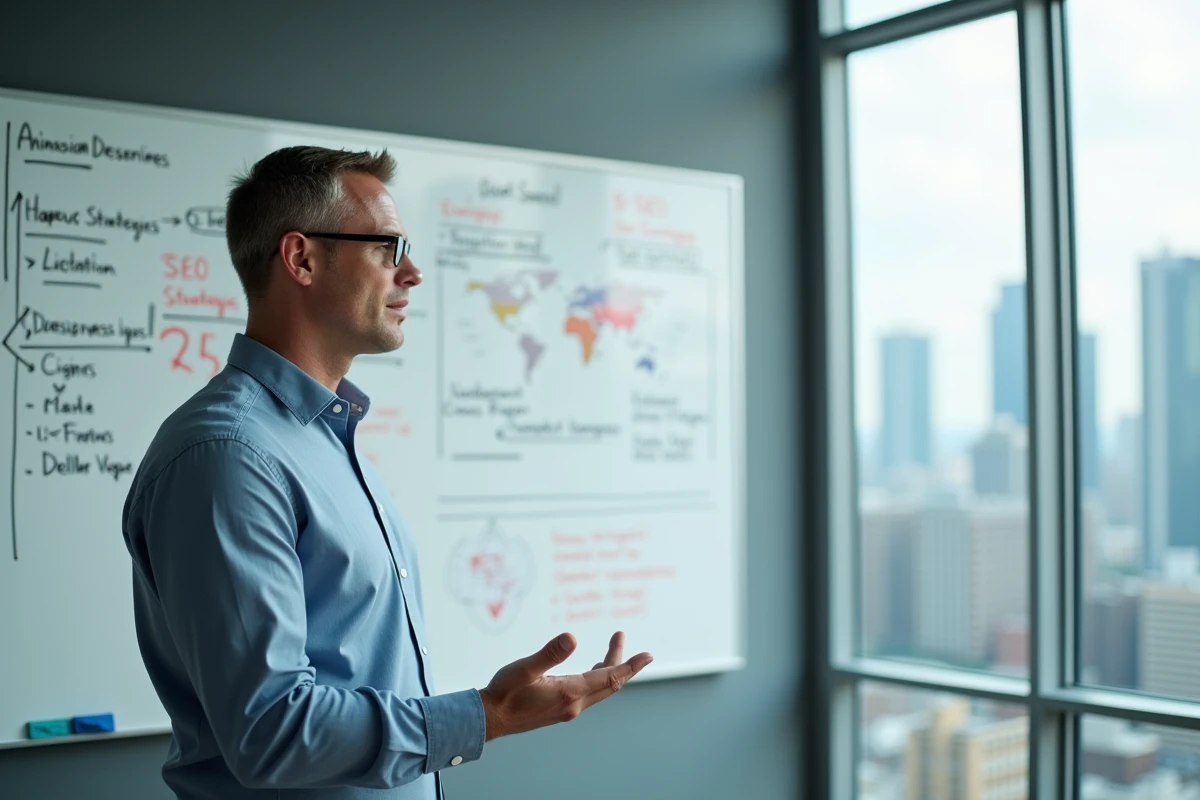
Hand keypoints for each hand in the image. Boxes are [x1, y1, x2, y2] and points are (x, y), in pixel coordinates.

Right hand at [478, 631, 651, 740]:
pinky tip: (591, 670)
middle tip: (626, 640)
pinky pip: (588, 694)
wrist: (489, 718)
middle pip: (609, 684)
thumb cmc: (504, 692)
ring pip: (598, 689)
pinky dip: (596, 678)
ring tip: (613, 649)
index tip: (648, 655)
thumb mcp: (524, 668)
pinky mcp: (559, 710)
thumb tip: (572, 637)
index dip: (630, 665)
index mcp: (570, 692)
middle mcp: (573, 704)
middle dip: (622, 663)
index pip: (610, 678)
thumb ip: (549, 653)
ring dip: (609, 669)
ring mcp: (567, 709)